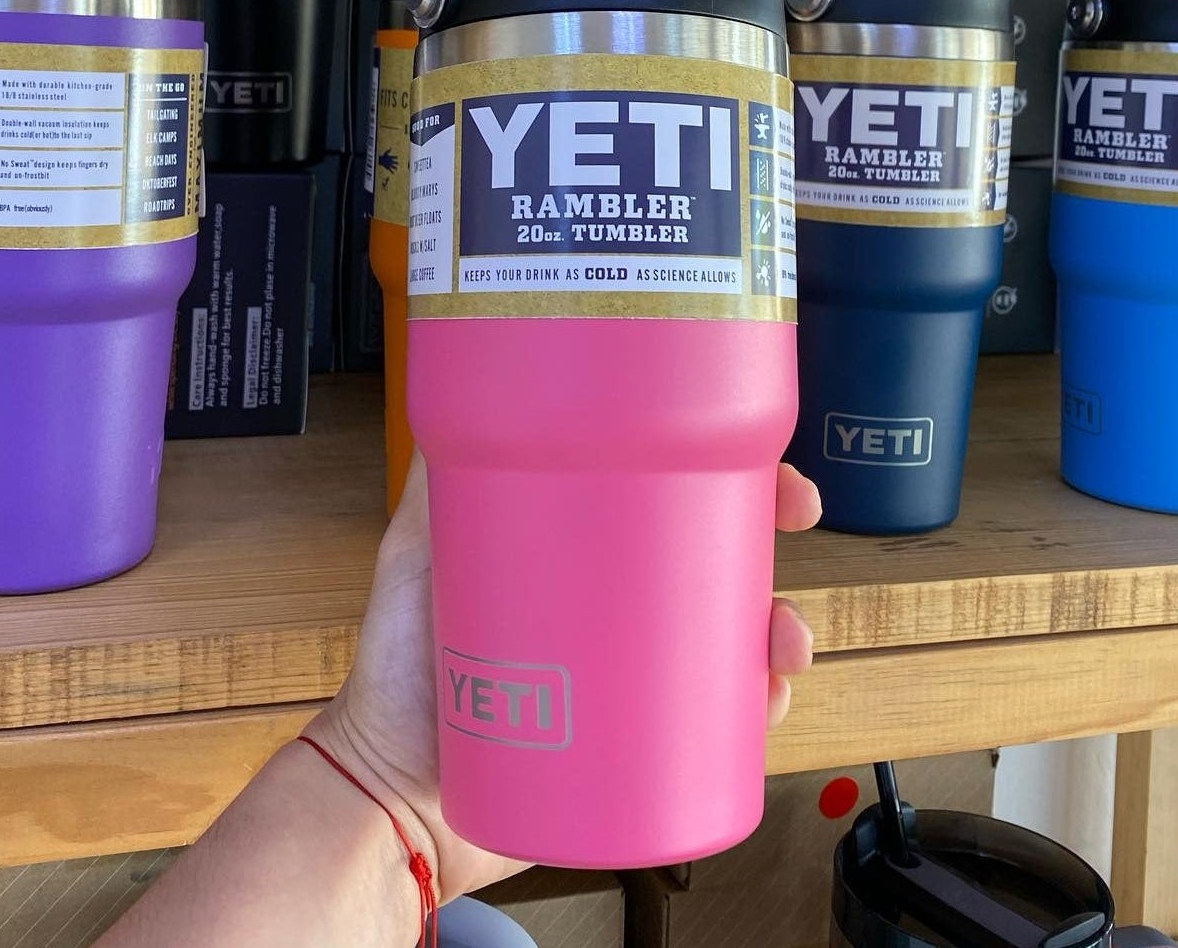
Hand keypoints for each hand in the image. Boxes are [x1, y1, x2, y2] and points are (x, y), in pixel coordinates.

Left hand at [305, 456, 820, 901]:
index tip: (771, 474)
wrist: (387, 789)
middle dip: (770, 548)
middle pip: (717, 566)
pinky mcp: (634, 749)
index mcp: (583, 558)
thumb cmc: (398, 665)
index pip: (670, 504)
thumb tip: (468, 387)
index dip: (734, 481)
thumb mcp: (420, 553)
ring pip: (731, 645)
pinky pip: (714, 729)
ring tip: (777, 646)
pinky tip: (765, 706)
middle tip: (790, 532)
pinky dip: (753, 714)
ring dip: (779, 635)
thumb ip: (441, 483)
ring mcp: (629, 681)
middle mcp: (615, 615)